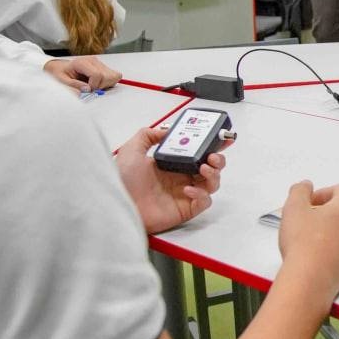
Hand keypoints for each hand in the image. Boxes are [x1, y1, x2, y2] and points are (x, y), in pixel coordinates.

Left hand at [44, 55, 121, 91]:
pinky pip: (115, 75)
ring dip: (106, 84)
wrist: (60, 68)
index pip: (97, 75)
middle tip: (90, 88)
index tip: (87, 90)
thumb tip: (87, 90)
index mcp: (82, 62)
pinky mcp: (104, 67)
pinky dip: (109, 82)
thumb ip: (74, 86)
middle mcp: (93, 60)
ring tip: (94, 85)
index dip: (94, 86)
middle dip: (100, 86)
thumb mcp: (62, 81)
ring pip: (114, 76)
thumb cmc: (61, 73)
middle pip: (107, 76)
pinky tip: (99, 83)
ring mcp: (100, 63)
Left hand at [115, 127, 230, 234]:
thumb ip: (147, 135)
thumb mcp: (131, 150)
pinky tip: (187, 189)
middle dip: (218, 159)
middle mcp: (180, 178)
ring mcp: (184, 194)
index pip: (197, 153)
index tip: (221, 138)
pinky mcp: (185, 209)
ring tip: (203, 168)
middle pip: (211, 167)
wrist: (116, 204)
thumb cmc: (121, 181)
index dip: (212, 146)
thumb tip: (165, 130)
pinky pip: (204, 202)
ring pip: (212, 184)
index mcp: (171, 164)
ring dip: (214, 174)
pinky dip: (201, 194)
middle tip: (213, 156)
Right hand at [277, 182, 338, 309]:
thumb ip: (300, 190)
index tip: (308, 203)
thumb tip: (306, 185)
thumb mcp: (293, 208)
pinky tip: (318, 256)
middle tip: (308, 220)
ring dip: (333, 231)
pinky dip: (335, 249)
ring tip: (312, 239)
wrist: (310, 279)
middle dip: (328, 212)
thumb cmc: (302, 240)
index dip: (322, 193)